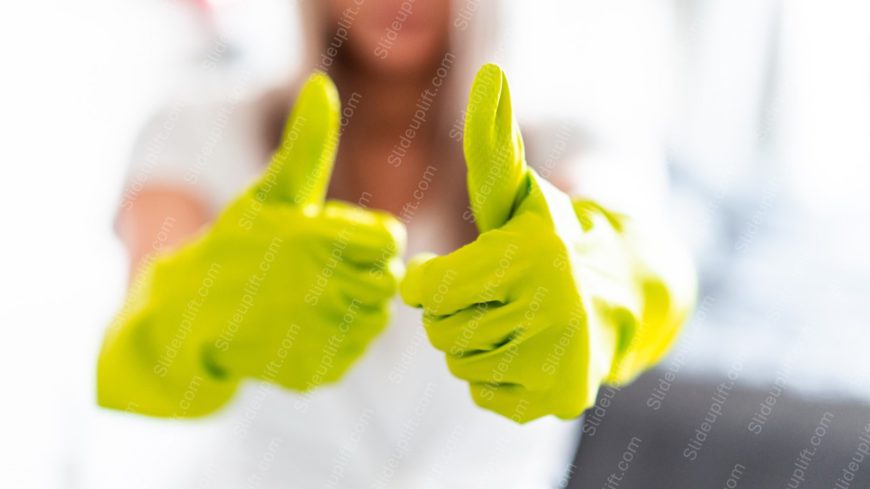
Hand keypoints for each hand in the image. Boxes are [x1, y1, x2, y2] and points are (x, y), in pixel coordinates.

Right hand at [98, 73, 405, 416]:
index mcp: (311, 239)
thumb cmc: (235, 246)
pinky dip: (336, 342)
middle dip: (363, 274)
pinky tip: (304, 328)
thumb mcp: (268, 194)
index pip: (389, 240)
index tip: (350, 241)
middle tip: (329, 272)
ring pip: (375, 320)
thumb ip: (305, 146)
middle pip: (387, 282)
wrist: (187, 319)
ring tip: (315, 299)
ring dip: (354, 308)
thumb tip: (321, 87)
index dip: (374, 239)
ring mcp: (315, 336)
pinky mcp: (314, 374)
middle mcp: (318, 290)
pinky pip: (353, 354)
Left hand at [401, 64, 667, 422]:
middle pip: (440, 331)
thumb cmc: (550, 235)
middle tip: (483, 295)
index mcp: (531, 254)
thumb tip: (490, 76)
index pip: (426, 290)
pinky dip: (492, 375)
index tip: (437, 273)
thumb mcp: (518, 191)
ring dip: (469, 343)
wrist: (622, 288)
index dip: (424, 282)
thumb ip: (492, 142)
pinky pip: (485, 395)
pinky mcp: (563, 399)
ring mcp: (562, 358)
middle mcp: (552, 308)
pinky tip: (522, 347)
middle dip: (448, 312)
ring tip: (505, 318)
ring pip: (460, 365)